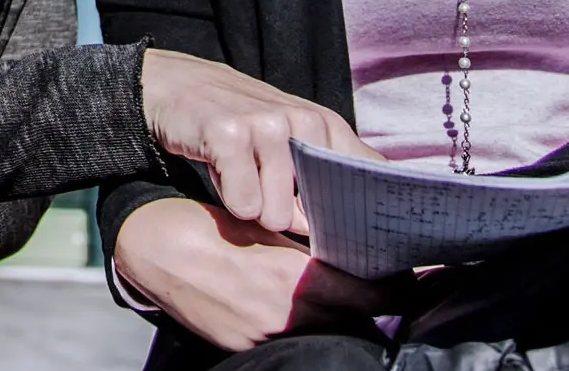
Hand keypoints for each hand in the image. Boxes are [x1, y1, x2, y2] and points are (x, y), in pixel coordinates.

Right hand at [114, 197, 411, 350]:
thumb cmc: (208, 224)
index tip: (416, 276)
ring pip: (325, 328)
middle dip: (376, 301)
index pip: (363, 293)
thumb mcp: (262, 225)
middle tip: (398, 282)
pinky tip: (311, 305)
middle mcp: (281, 315)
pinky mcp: (242, 345)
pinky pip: (292, 337)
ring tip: (357, 290)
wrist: (152, 247)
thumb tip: (347, 249)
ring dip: (343, 312)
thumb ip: (304, 243)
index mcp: (290, 279)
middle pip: (352, 317)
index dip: (396, 286)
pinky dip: (308, 321)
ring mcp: (261, 335)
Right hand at [140, 48, 382, 232]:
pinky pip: (244, 205)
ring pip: (277, 215)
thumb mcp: (288, 139)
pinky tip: (220, 169)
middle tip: (264, 186)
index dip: (364, 213)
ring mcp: (267, 126)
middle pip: (316, 213)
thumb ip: (321, 175)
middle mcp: (302, 121)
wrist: (175, 85)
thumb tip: (347, 234)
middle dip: (291, 218)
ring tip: (239, 173)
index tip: (354, 236)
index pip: (367, 176)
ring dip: (253, 209)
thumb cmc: (239, 123)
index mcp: (325, 126)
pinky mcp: (230, 135)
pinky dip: (230, 200)